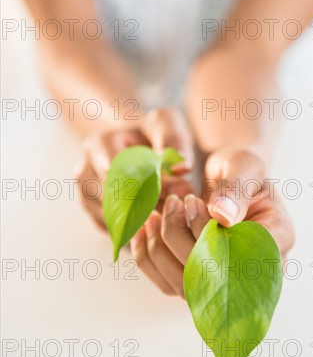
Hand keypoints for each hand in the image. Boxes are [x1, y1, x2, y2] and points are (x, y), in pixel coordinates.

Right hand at [75, 108, 193, 228]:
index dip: (148, 187)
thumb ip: (176, 141)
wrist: (141, 144)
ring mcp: (86, 196)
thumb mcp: (168, 124)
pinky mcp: (95, 216)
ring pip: (115, 221)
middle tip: (178, 209)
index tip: (178, 193)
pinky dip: (138, 232)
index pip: (119, 175)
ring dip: (146, 222)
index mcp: (98, 145)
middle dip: (149, 208)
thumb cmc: (154, 133)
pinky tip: (159, 222)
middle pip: (115, 202)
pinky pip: (116, 232)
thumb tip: (182, 168)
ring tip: (171, 214)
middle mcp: (85, 172)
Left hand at [130, 147, 294, 296]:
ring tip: (157, 213)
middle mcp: (253, 271)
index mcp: (275, 241)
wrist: (229, 178)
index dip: (210, 236)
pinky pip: (167, 282)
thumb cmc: (241, 169)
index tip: (192, 201)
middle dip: (180, 238)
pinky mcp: (198, 281)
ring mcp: (225, 280)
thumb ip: (235, 189)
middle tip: (173, 202)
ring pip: (183, 285)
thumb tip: (222, 217)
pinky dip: (148, 257)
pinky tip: (145, 229)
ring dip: (160, 248)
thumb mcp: (243, 166)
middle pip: (210, 277)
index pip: (242, 258)